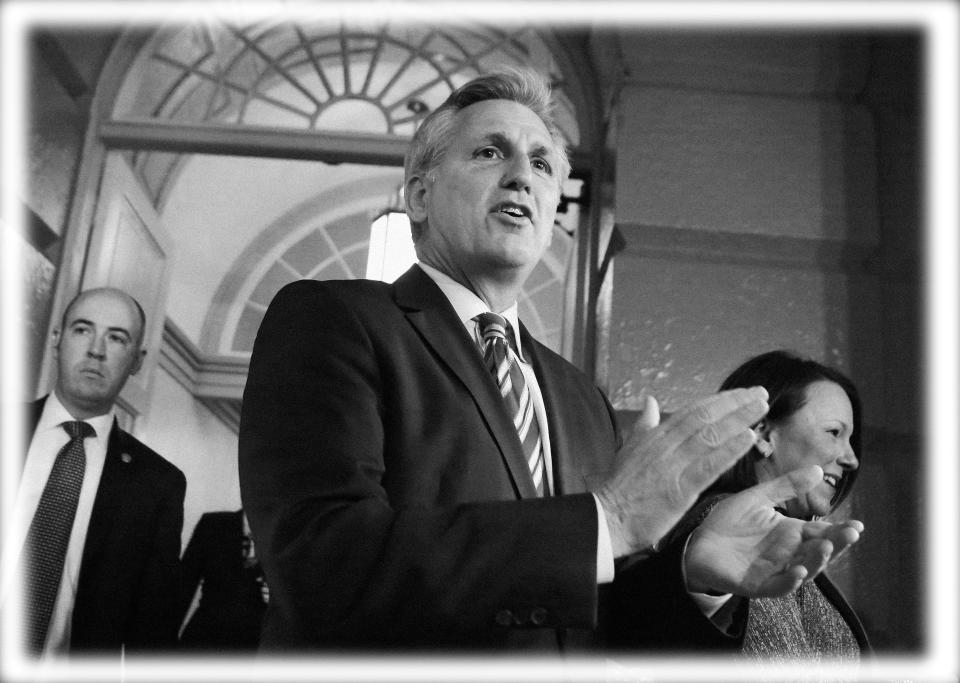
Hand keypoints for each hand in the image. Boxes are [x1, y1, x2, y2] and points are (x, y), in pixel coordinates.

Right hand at [594, 386, 768, 556]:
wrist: (608, 518)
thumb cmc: (619, 488)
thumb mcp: (629, 448)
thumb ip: (644, 425)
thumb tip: (650, 401)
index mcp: (656, 435)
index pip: (693, 410)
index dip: (720, 400)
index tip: (742, 393)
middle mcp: (666, 445)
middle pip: (705, 418)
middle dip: (735, 404)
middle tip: (760, 394)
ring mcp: (673, 466)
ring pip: (710, 436)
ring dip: (738, 420)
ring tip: (760, 409)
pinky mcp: (680, 489)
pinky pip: (709, 465)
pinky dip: (730, 450)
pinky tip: (748, 439)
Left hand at [684, 465, 863, 596]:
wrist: (697, 542)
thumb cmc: (729, 521)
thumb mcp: (758, 498)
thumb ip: (786, 486)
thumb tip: (818, 469)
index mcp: (791, 533)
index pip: (822, 532)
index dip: (840, 530)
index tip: (858, 525)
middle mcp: (788, 554)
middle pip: (819, 552)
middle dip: (836, 544)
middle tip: (850, 534)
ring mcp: (774, 571)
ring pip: (804, 570)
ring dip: (817, 561)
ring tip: (826, 547)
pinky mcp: (756, 585)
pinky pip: (778, 586)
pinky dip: (790, 581)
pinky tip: (799, 570)